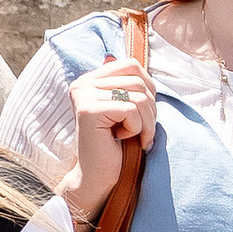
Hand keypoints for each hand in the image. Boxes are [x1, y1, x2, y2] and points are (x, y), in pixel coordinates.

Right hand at [66, 60, 156, 228]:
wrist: (98, 177)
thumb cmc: (116, 146)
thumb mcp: (125, 110)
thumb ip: (125, 85)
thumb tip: (116, 54)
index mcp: (90, 79)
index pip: (132, 64)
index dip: (147, 89)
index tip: (140, 115)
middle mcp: (82, 83)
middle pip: (139, 81)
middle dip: (150, 111)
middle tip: (140, 132)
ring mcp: (83, 95)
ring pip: (139, 96)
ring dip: (146, 123)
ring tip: (134, 138)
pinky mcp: (88, 110)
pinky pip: (131, 110)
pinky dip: (136, 129)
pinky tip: (123, 140)